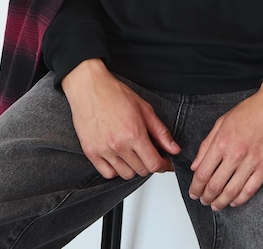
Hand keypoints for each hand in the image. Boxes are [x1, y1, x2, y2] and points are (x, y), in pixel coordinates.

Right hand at [61, 59, 179, 179]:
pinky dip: (116, 169)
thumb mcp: (144, 108)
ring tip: (133, 153)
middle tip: (149, 152)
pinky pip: (107, 174)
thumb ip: (161, 132)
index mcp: (134, 133)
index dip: (162, 165)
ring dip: (133, 167)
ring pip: (125, 174)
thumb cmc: (115, 94)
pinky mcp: (91, 153)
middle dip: (149, 163)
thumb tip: (174, 149)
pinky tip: (119, 157)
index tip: (164, 161)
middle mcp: (118, 145)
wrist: (88, 88)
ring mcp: (103, 151)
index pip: (153, 164)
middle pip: (141, 171)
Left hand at [189, 80, 262, 210]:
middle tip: (203, 200)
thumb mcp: (222, 121)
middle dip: (206, 197)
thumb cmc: (251, 110)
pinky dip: (240, 200)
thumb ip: (207, 144)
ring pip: (231, 192)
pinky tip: (234, 201)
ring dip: (221, 202)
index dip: (195, 187)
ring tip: (216, 205)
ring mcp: (251, 162)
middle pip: (215, 185)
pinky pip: (250, 190)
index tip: (194, 192)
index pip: (202, 173)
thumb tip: (196, 164)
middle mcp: (235, 154)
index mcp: (222, 141)